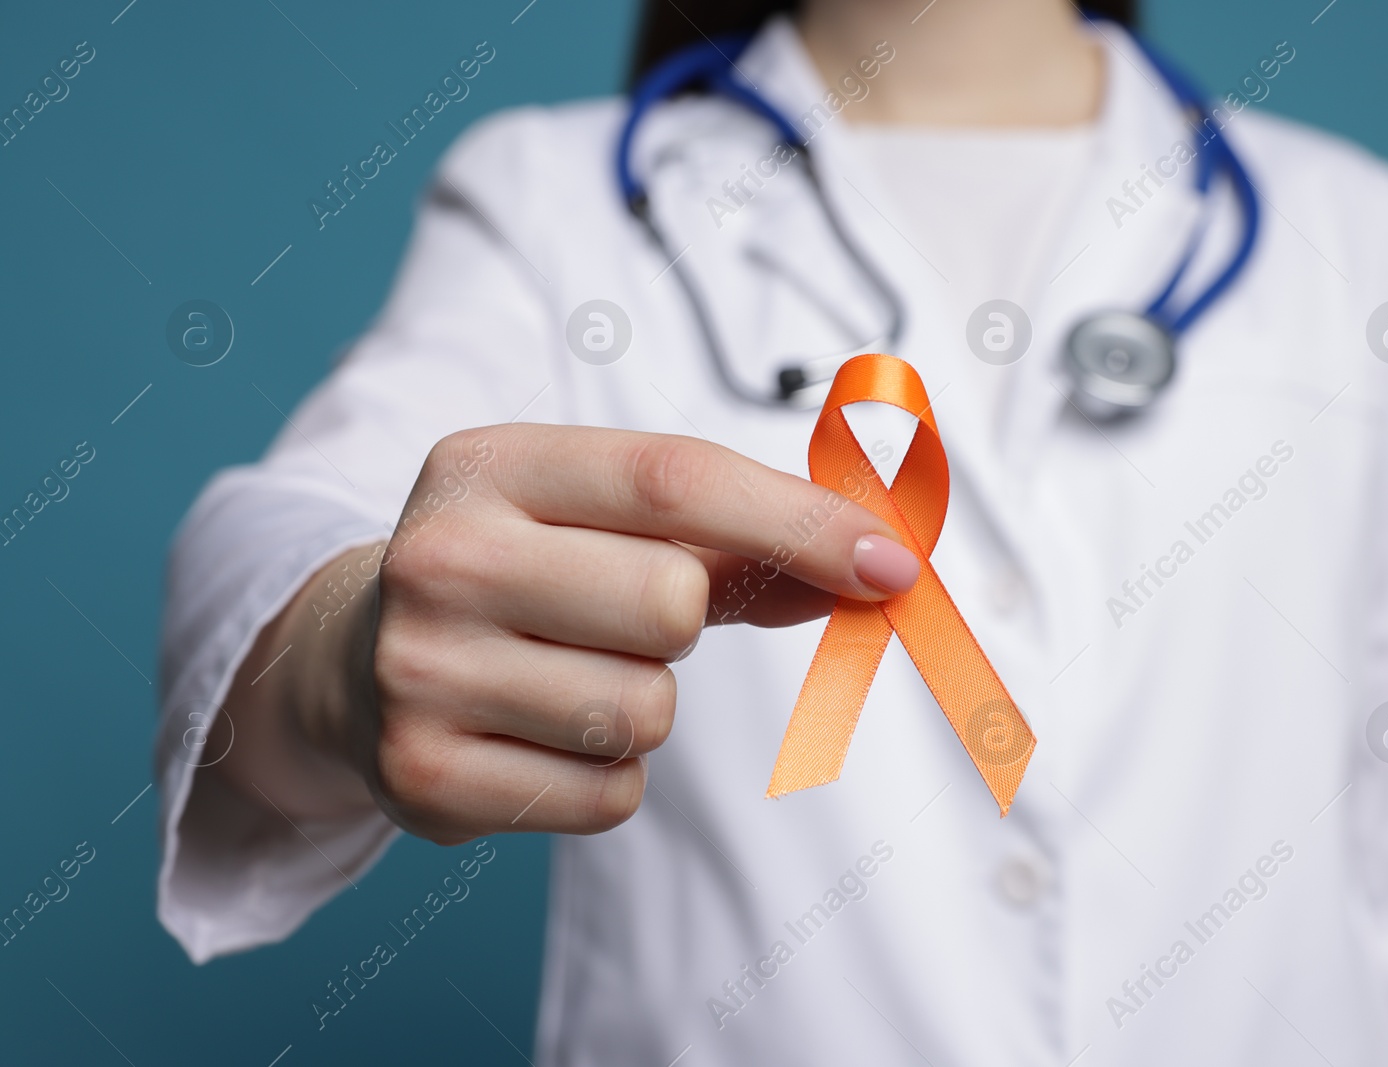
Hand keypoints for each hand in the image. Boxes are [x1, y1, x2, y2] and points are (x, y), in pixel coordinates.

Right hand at [336, 425, 919, 843]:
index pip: (674, 479)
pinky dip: (606, 776)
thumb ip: (737, 538)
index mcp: (491, 465)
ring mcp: (420, 671)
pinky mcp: (424, 775)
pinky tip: (537, 735)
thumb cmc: (520, 573)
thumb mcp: (598, 521)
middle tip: (619, 618)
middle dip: (682, 623)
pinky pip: (609, 795)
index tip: (892, 565)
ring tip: (565, 676)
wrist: (352, 658)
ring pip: (646, 712)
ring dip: (643, 705)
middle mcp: (441, 557)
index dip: (799, 522)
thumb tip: (877, 569)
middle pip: (671, 604)